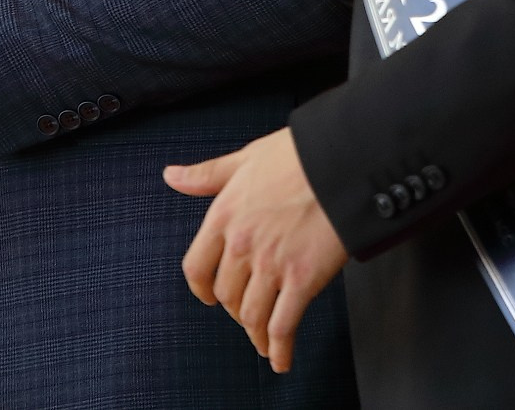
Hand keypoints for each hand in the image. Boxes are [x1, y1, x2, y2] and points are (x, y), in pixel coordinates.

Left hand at [168, 130, 346, 373]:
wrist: (342, 162)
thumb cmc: (298, 156)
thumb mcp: (245, 159)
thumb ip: (206, 174)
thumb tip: (172, 177)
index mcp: (224, 216)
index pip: (196, 267)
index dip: (201, 289)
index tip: (209, 297)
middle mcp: (242, 244)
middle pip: (227, 296)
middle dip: (235, 310)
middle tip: (247, 314)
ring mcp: (272, 265)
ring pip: (252, 315)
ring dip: (255, 335)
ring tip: (263, 342)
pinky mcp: (302, 280)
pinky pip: (283, 325)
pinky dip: (280, 349)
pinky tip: (280, 359)